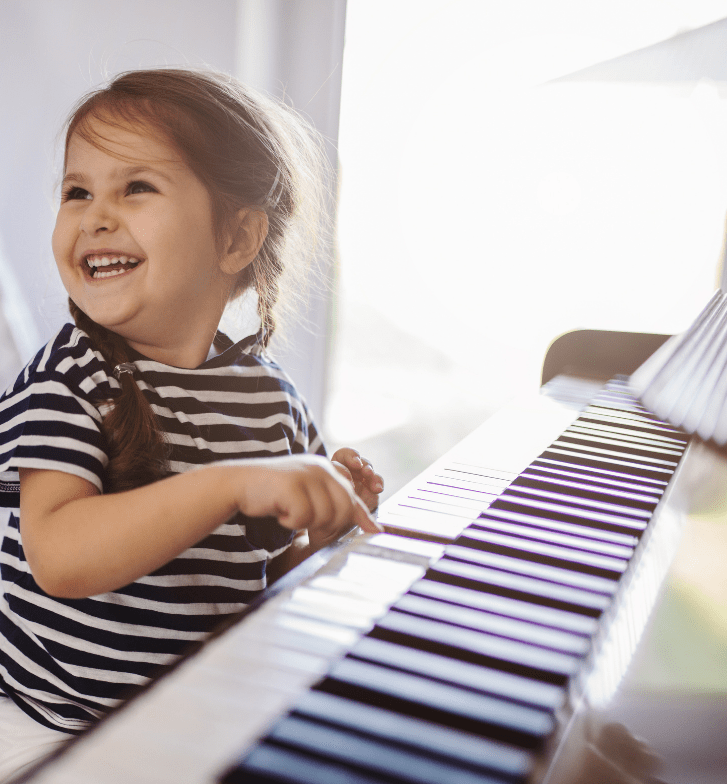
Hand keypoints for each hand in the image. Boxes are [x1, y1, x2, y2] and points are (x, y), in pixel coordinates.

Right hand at [233, 455, 379, 546]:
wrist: (238, 483)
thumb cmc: (274, 493)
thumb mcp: (308, 494)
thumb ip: (335, 503)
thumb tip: (373, 528)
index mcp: (326, 469)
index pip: (352, 495)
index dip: (362, 516)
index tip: (376, 532)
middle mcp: (320, 468)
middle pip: (344, 508)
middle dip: (329, 524)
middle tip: (306, 523)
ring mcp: (306, 474)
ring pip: (325, 515)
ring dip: (306, 523)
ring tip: (289, 512)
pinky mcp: (292, 484)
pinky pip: (303, 517)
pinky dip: (291, 522)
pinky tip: (280, 512)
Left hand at [331, 447, 383, 512]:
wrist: (338, 520)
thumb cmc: (328, 504)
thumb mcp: (326, 493)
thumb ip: (331, 484)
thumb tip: (335, 480)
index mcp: (336, 468)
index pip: (344, 455)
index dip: (350, 456)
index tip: (355, 464)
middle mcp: (349, 470)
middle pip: (359, 460)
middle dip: (364, 464)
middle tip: (366, 472)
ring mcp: (361, 478)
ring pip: (369, 469)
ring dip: (371, 473)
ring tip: (372, 482)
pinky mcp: (371, 488)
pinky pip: (377, 481)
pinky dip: (378, 483)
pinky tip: (378, 489)